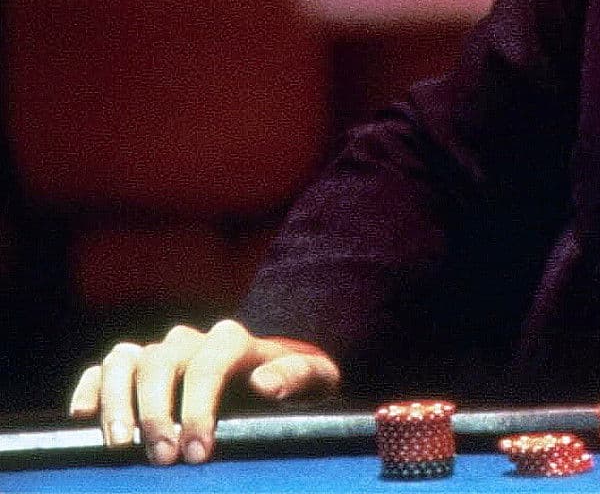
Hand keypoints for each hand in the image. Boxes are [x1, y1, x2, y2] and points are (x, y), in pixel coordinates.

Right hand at [68, 320, 339, 464]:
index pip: (209, 364)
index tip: (197, 451)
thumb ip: (297, 376)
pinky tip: (85, 419)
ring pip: (124, 361)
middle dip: (157, 413)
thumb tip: (265, 385)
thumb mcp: (314, 381)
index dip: (199, 407)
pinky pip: (102, 369)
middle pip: (159, 363)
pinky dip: (90, 389)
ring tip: (122, 446)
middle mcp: (191, 340)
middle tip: (163, 459)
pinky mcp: (135, 368)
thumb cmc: (295, 386)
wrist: (274, 381)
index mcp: (233, 341)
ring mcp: (160, 352)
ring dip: (117, 403)